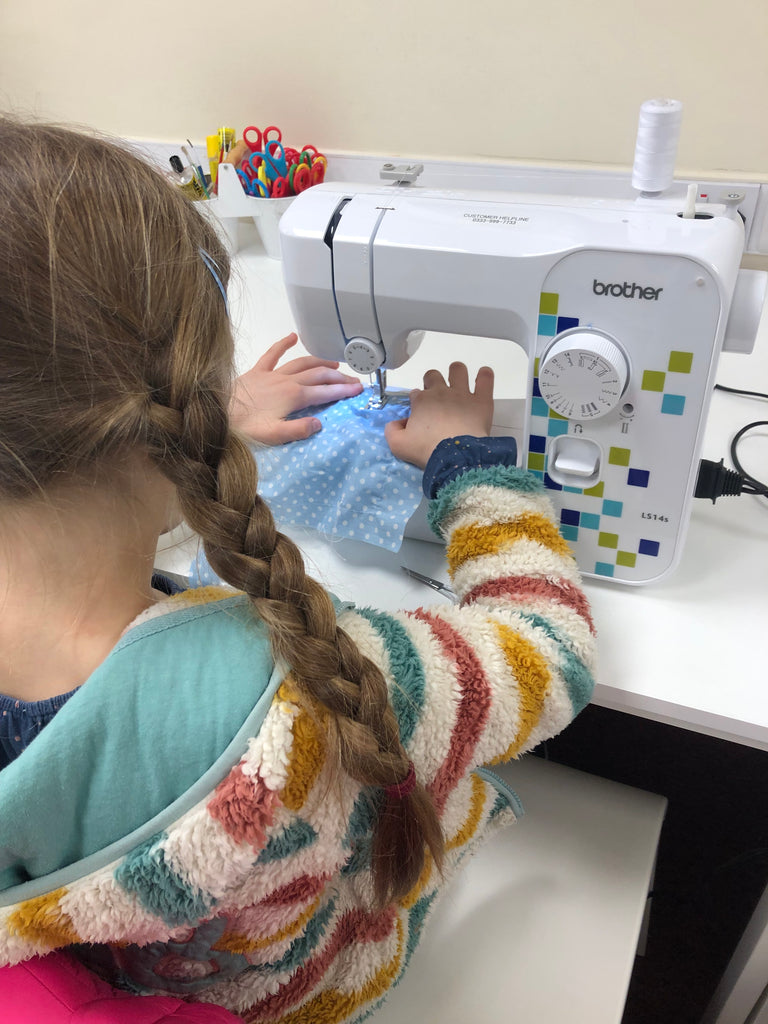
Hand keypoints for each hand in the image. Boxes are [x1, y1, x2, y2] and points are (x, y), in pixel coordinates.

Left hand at [230, 333, 363, 444]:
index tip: (358, 390)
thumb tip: (320, 423)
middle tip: (353, 380)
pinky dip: (284, 344)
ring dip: (320, 362)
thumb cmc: (244, 428)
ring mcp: (272, 374)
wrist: (217, 414)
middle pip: (319, 375)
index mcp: (293, 396)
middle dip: (338, 377)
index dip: (344, 391)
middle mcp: (286, 381)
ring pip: (302, 363)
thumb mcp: (273, 435)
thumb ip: (298, 430)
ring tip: (334, 365)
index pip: (325, 392)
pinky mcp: (257, 371)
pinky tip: (293, 336)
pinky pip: (273, 353)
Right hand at [385, 362, 493, 468]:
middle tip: (437, 397)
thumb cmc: (427, 449)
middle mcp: (441, 392)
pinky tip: (483, 376)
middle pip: (433, 375)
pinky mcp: (481, 400)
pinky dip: (485, 375)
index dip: (417, 400)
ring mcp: (462, 394)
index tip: (420, 412)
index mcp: (421, 402)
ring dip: (456, 373)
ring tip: (458, 382)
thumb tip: (397, 423)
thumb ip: (392, 431)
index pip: (416, 393)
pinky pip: (485, 379)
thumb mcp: (398, 445)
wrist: (455, 454)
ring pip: (458, 370)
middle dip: (432, 381)